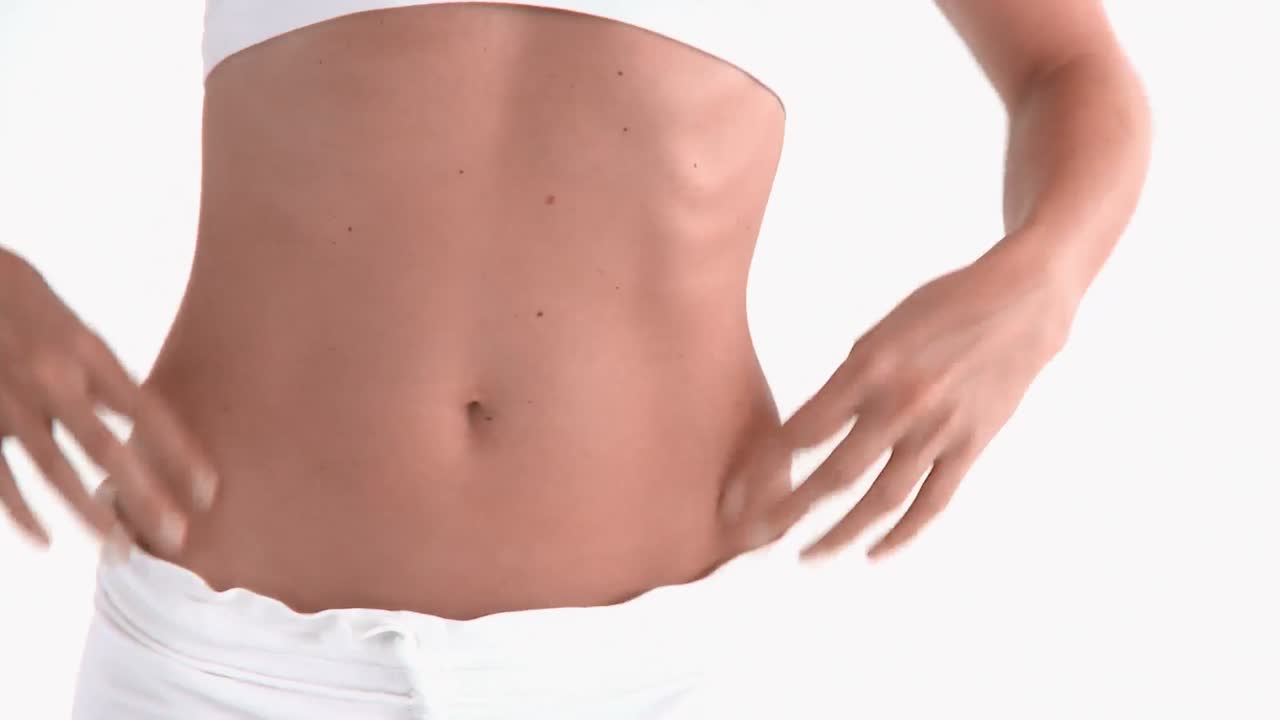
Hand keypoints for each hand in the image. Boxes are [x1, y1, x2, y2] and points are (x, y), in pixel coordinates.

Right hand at [0, 251, 216, 552]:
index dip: (181, 453)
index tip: (210, 491)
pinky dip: (21, 511)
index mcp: (86, 352)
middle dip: (144, 496)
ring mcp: (10, 401)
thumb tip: (142, 426)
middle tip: (177, 537)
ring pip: (55, 469)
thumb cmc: (23, 302)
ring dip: (89, 512)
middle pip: (105, 448)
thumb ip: (105, 377)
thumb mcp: (75, 328)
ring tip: (120, 545)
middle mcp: (52, 378)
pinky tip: (44, 539)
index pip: (147, 410)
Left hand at [720, 245, 1073, 560]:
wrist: (1021, 301)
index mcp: (868, 367)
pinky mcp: (972, 445)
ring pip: (882, 498)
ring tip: (808, 554)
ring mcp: (939, 429)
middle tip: (754, 538)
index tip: (734, 497)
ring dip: (841, 533)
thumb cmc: (939, 310)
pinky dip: (903, 533)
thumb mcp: (880, 332)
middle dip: (789, 511)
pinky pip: (933, 501)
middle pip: (835, 474)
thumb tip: (806, 434)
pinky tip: (874, 552)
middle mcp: (901, 403)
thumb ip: (845, 384)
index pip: (802, 432)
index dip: (764, 470)